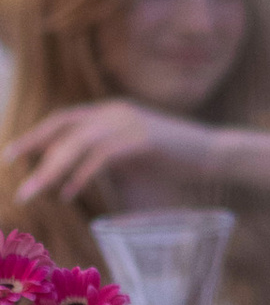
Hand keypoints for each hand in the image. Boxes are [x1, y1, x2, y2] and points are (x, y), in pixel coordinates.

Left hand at [2, 100, 214, 205]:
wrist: (213, 156)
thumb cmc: (172, 163)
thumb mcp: (128, 160)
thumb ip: (100, 162)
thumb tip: (68, 180)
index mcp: (110, 111)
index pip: (63, 120)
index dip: (35, 136)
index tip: (12, 156)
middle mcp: (115, 111)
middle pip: (63, 130)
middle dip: (34, 154)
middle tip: (15, 179)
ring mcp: (129, 123)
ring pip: (77, 143)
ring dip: (51, 170)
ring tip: (33, 193)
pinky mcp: (142, 140)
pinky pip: (101, 157)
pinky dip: (82, 175)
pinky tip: (69, 193)